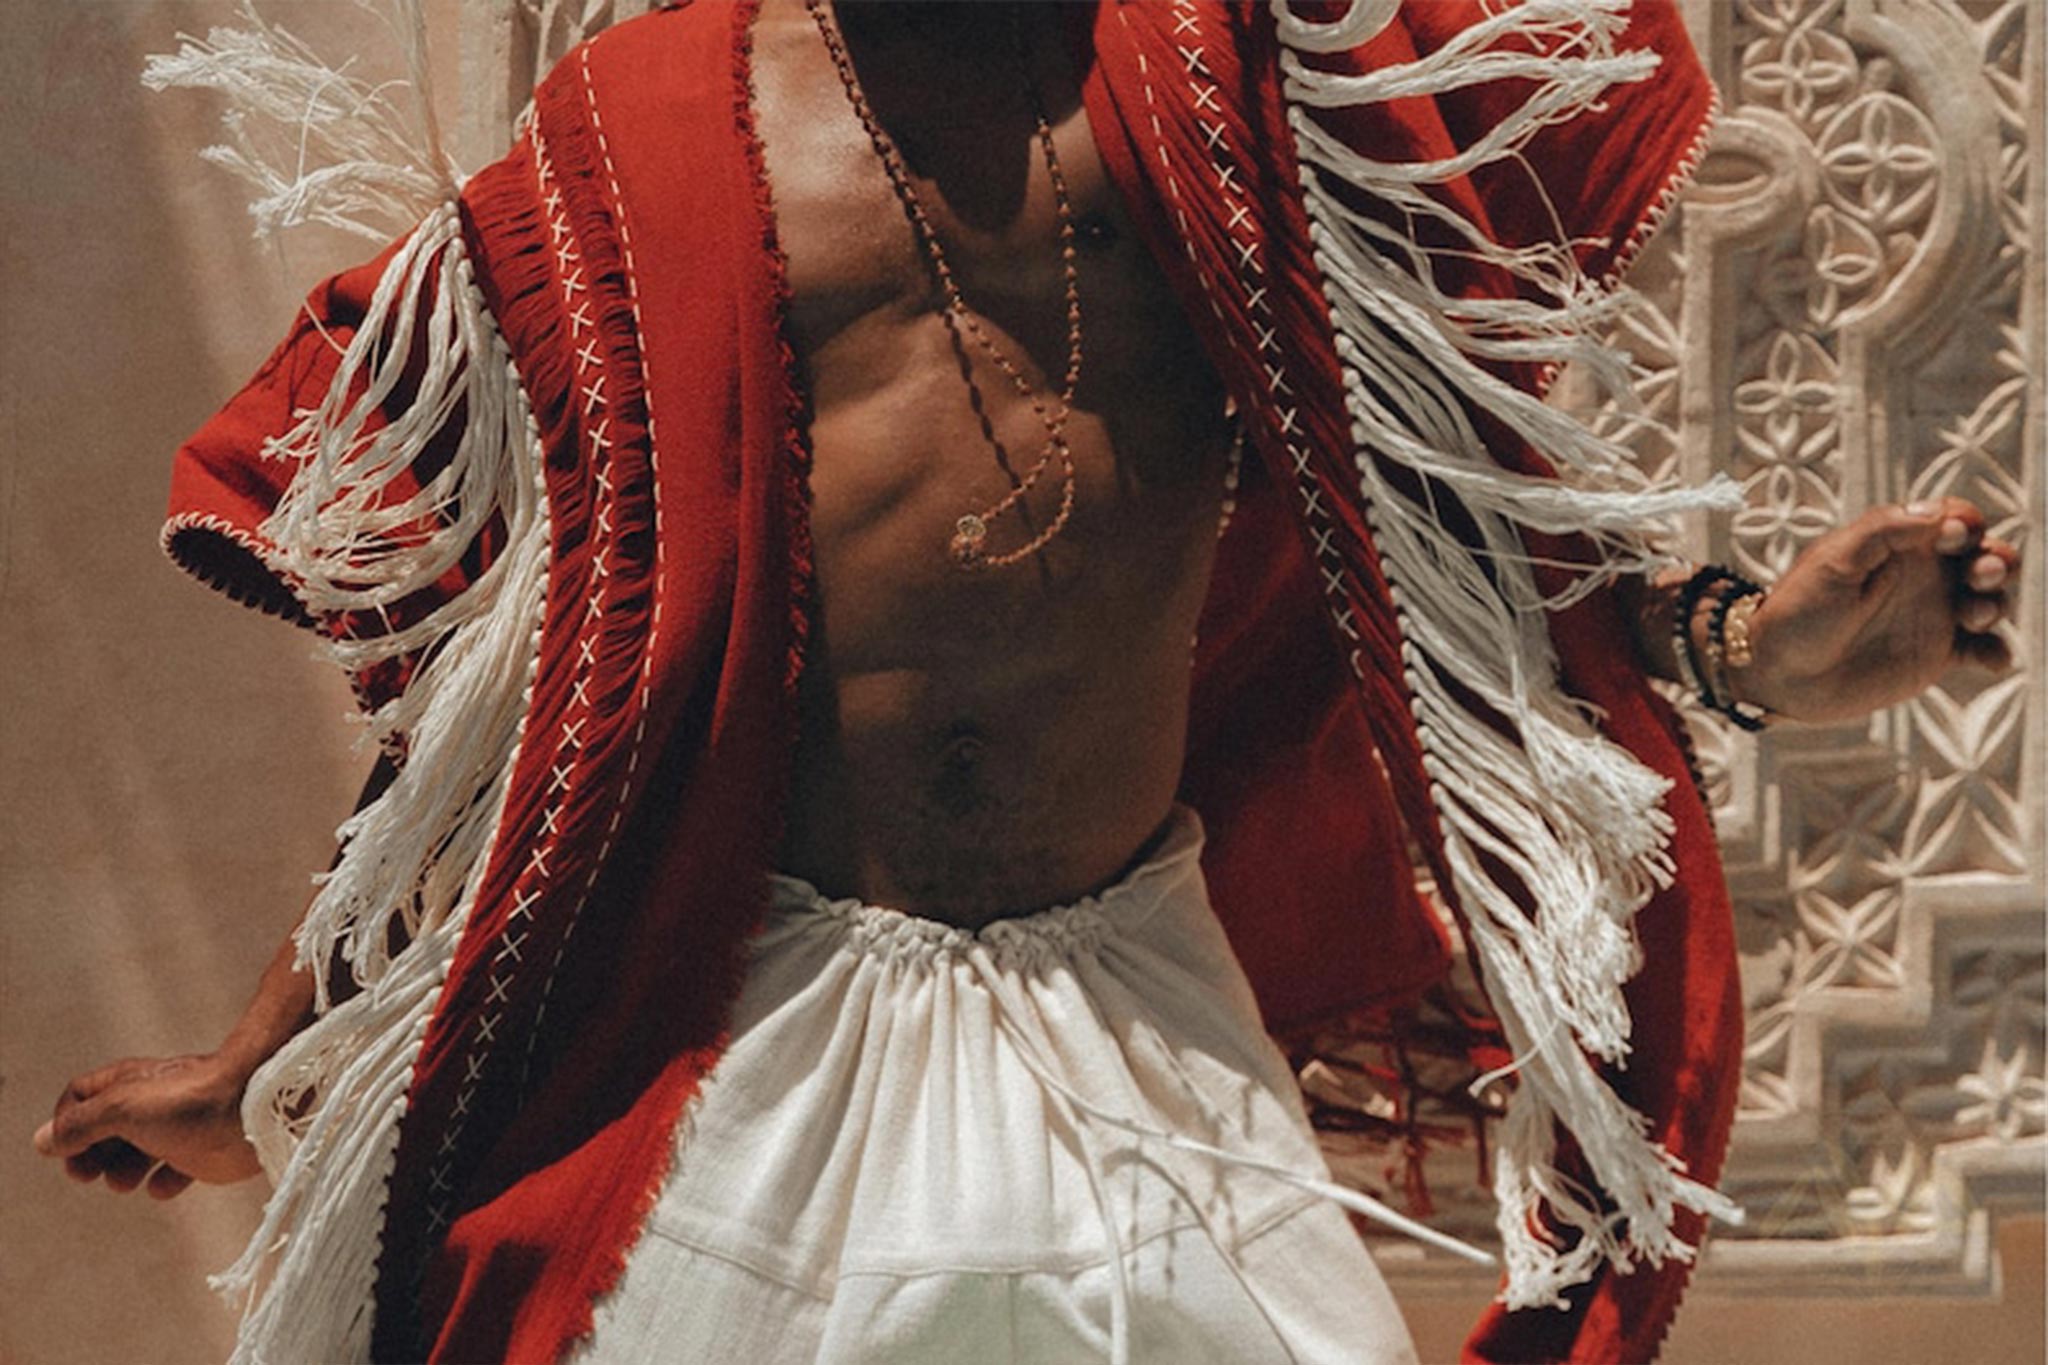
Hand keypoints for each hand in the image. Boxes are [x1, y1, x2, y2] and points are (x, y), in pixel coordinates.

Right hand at [31, 1053, 263, 1198]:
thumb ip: (80, 1125)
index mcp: (128, 1085)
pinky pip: (177, 1170)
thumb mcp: (121, 1108)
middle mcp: (152, 1103)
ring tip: (124, 1182)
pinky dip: (164, 1182)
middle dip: (89, 1154)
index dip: (66, 1122)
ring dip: (122, 1171)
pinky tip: (162, 1188)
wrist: (254, 1108)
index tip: (67, 1146)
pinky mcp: (205, 1151)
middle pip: (105, 1129)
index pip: (80, 1097)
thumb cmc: (187, 1101)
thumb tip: (43, 1141)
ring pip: (137, 1151)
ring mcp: (179, 1127)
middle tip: (86, 1175)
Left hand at [1733, 496, 2020, 723]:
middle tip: (1983, 571)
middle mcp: (1923, 574)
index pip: (1950, 518)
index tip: (1953, 534)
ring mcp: (1934, 614)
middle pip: (1982, 555)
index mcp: (1899, 544)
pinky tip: (1992, 660)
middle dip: (1995, 557)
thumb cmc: (1797, 612)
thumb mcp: (1832, 562)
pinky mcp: (1938, 654)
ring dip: (1996, 601)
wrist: (1778, 674)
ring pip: (1989, 598)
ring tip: (1973, 613)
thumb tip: (1937, 513)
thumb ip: (1883, 531)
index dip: (1963, 520)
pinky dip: (1996, 652)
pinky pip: (1982, 649)